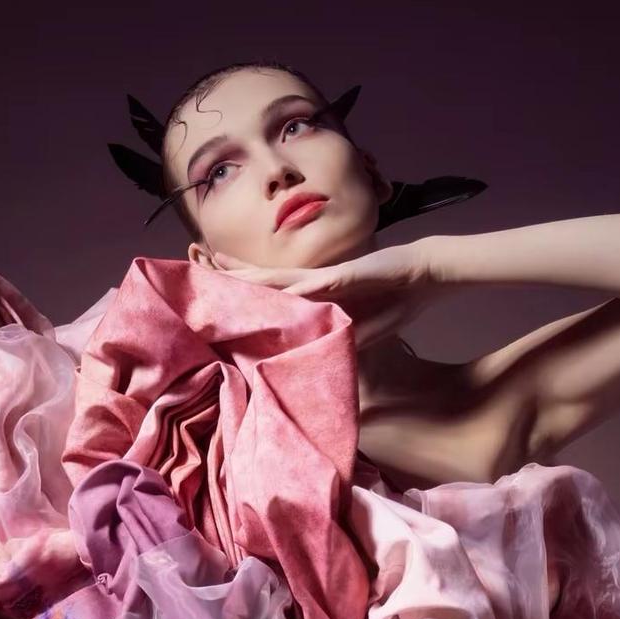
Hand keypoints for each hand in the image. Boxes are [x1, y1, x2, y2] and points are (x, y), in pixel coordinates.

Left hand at [209, 239, 439, 348]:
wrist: (424, 274)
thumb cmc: (393, 299)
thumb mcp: (359, 328)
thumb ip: (334, 336)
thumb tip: (311, 355)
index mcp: (314, 294)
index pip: (268, 293)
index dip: (239, 290)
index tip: (209, 290)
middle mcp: (314, 283)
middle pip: (263, 280)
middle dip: (230, 274)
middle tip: (195, 263)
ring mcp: (328, 279)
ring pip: (281, 277)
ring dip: (251, 276)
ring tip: (218, 271)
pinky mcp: (347, 277)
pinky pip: (318, 284)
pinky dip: (297, 289)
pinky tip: (273, 290)